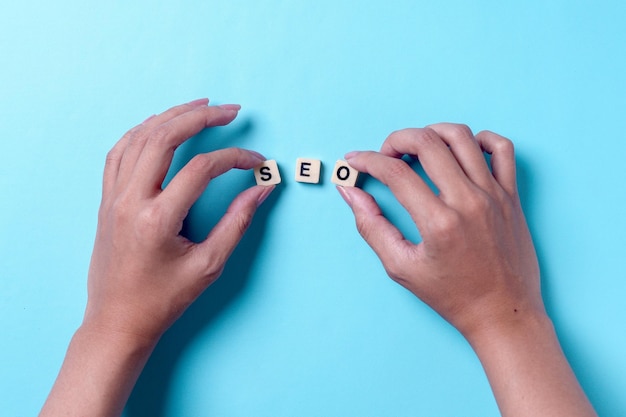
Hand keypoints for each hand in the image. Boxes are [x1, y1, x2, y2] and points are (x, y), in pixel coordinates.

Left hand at [85, 99, 273, 342]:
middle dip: (200, 117)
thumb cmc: (163, 300)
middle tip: (230, 110)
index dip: (235, 158)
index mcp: (157, 219)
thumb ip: (237, 222)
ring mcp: (112, 198)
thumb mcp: (208, 266)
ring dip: (170, 116)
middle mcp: (130, 201)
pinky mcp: (106, 201)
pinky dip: (141, 132)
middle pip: (164, 138)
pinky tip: (159, 125)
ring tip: (200, 106)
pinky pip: (119, 152)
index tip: (258, 163)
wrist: (118, 321)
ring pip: (138, 138)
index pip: (202, 169)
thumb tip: (263, 190)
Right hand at [337, 124, 595, 415]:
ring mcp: (494, 195)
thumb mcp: (401, 268)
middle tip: (385, 154)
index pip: (395, 173)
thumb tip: (351, 193)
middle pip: (427, 143)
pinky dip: (480, 139)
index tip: (355, 161)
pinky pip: (502, 148)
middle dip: (396, 139)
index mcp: (439, 223)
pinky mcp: (511, 195)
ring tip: (418, 147)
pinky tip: (461, 151)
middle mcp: (469, 201)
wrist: (503, 314)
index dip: (367, 161)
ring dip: (432, 132)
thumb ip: (371, 227)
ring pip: (462, 137)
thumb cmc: (453, 296)